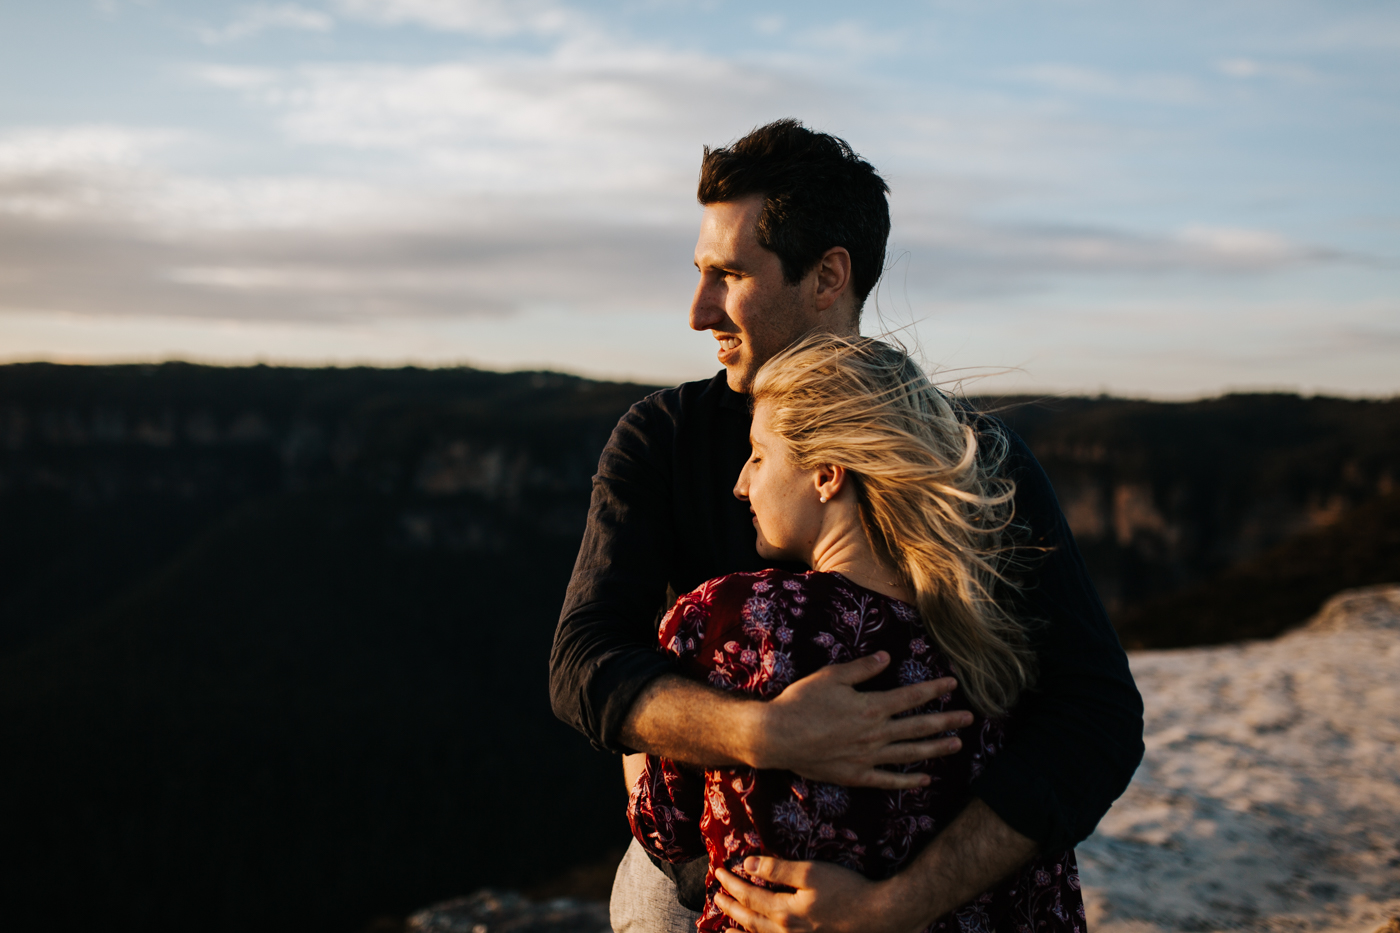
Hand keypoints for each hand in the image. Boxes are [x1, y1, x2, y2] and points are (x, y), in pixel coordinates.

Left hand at [714, 857, 922, 932]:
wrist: (879, 916)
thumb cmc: (847, 890)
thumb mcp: (811, 873)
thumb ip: (778, 869)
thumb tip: (747, 864)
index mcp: (784, 912)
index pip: (749, 895)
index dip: (732, 883)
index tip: (719, 871)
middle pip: (750, 919)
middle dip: (730, 906)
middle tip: (716, 896)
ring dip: (741, 929)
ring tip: (726, 927)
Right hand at [751, 652, 971, 789]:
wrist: (777, 736)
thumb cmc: (801, 702)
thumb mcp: (831, 676)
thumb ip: (862, 669)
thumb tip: (887, 658)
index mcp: (872, 706)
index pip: (912, 697)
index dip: (934, 689)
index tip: (953, 684)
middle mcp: (876, 733)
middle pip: (919, 726)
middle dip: (947, 720)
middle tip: (969, 717)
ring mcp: (868, 757)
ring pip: (910, 753)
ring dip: (936, 749)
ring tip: (957, 744)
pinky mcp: (857, 775)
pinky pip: (889, 780)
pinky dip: (909, 780)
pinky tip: (925, 779)